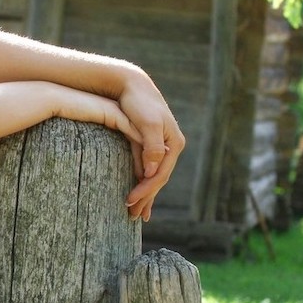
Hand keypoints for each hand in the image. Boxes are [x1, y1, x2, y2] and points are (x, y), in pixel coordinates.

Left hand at [115, 70, 184, 221]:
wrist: (132, 84)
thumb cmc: (138, 102)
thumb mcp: (146, 123)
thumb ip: (152, 146)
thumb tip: (152, 171)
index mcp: (173, 144)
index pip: (159, 175)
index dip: (145, 191)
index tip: (129, 202)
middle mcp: (171, 147)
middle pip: (159, 180)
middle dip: (147, 199)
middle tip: (133, 218)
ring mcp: (162, 147)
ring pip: (154, 177)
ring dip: (147, 196)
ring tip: (138, 214)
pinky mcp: (150, 145)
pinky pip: (148, 169)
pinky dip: (143, 183)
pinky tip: (140, 194)